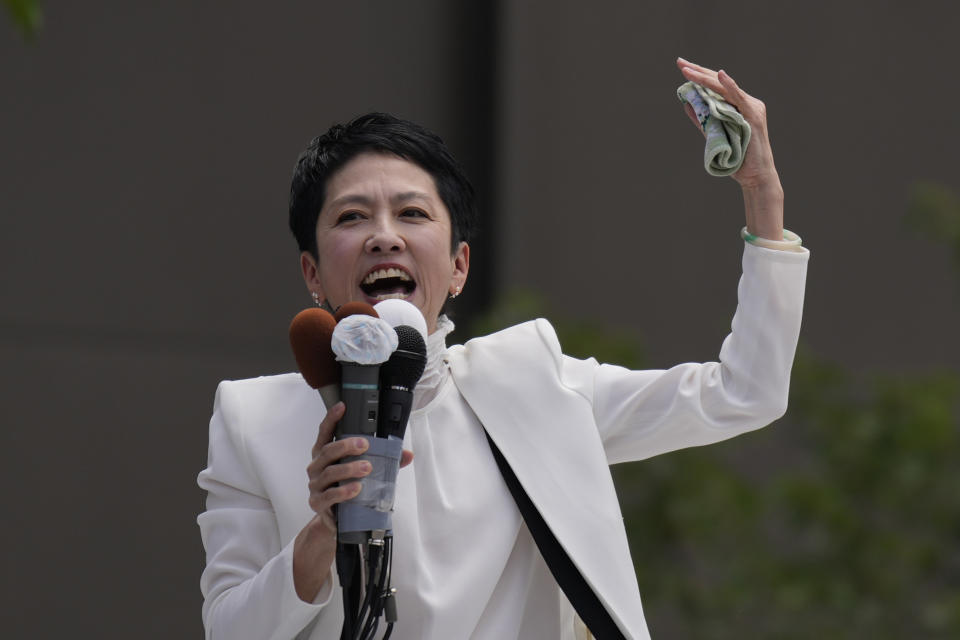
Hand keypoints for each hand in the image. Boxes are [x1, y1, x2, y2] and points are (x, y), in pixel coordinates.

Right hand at [293, 402, 413, 601]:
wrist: (337, 520)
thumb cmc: (349, 488)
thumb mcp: (366, 473)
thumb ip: (385, 462)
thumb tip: (407, 455)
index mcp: (325, 455)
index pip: (325, 432)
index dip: (332, 418)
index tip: (343, 406)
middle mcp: (317, 467)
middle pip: (327, 451)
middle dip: (346, 446)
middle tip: (365, 445)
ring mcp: (315, 485)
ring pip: (329, 473)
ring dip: (348, 469)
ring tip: (366, 468)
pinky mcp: (318, 503)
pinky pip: (329, 496)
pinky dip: (343, 491)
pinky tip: (356, 489)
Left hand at [676, 57, 778, 191]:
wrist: (755, 177)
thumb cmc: (737, 158)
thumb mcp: (714, 135)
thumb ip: (703, 119)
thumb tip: (686, 103)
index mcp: (738, 106)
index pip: (716, 86)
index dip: (699, 75)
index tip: (682, 66)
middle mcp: (747, 103)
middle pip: (719, 83)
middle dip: (698, 72)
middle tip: (680, 62)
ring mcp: (752, 108)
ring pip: (725, 89)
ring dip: (705, 78)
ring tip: (687, 71)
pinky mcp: (754, 117)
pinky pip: (740, 99)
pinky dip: (730, 86)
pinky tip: (720, 76)